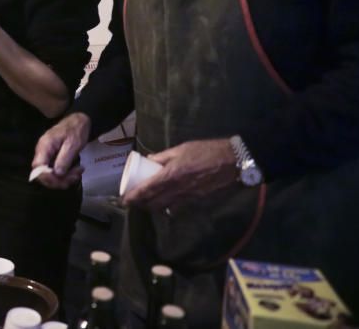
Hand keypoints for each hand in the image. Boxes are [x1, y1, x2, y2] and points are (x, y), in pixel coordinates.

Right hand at [30, 112, 90, 188]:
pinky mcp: (53, 159)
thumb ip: (64, 159)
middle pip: (43, 174)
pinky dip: (66, 175)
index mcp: (44, 146)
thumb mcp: (73, 144)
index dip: (46, 177)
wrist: (79, 121)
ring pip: (50, 175)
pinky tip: (76, 171)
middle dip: (58, 180)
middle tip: (75, 176)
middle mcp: (42, 152)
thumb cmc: (75, 130)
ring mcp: (47, 156)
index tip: (61, 180)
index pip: (37, 167)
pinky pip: (55, 172)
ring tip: (78, 172)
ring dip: (64, 179)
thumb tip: (57, 174)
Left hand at [122, 138, 236, 210]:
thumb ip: (164, 156)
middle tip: (133, 201)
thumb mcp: (181, 149)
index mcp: (171, 175)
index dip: (133, 197)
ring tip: (146, 203)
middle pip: (153, 203)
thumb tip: (149, 159)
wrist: (234, 162)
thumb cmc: (207, 151)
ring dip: (153, 207)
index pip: (147, 190)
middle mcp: (178, 190)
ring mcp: (189, 198)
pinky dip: (169, 208)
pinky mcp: (198, 202)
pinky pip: (179, 208)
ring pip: (165, 208)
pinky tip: (165, 203)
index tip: (124, 199)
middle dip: (141, 205)